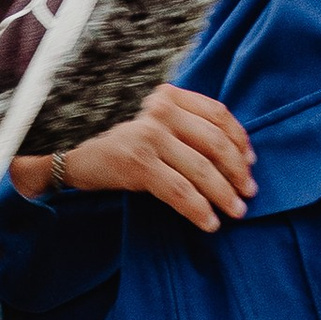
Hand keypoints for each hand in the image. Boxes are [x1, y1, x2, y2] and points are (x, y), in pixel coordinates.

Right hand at [14, 84, 255, 231]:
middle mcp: (160, 110)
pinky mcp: (138, 163)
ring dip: (224, 195)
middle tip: (248, 193)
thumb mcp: (149, 122)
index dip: (240, 140)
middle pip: (216, 143)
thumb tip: (232, 155)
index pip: (218, 114)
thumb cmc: (116, 141)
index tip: (250, 163)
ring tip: (235, 212)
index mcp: (167, 96)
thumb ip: (182, 126)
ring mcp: (149, 136)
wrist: (70, 154)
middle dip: (237, 172)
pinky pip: (180, 191)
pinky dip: (199, 210)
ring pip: (201, 170)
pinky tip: (209, 223)